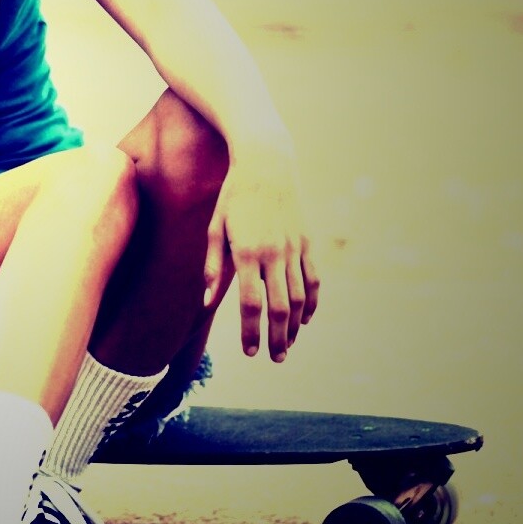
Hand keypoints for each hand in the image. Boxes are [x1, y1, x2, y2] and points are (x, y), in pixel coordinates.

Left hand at [202, 151, 320, 362]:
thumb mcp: (215, 228)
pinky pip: (314, 279)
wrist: (267, 165)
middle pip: (279, 307)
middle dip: (277, 337)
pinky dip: (312, 302)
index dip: (251, 331)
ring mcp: (293, 248)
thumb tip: (208, 303)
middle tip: (275, 358)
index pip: (251, 303)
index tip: (249, 351)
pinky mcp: (307, 242)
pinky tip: (305, 319)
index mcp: (247, 251)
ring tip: (287, 345)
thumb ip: (213, 267)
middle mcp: (273, 253)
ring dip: (295, 326)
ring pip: (300, 297)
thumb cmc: (234, 197)